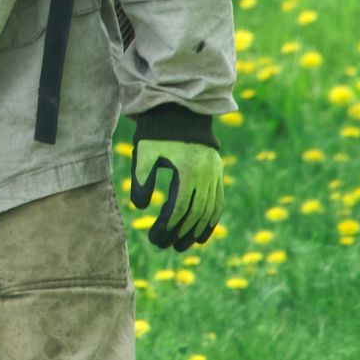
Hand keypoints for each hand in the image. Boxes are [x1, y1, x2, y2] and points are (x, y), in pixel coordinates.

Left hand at [129, 126, 223, 251]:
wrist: (181, 113)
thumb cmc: (157, 134)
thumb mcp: (144, 154)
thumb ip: (141, 180)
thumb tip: (141, 207)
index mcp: (186, 169)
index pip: (179, 207)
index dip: (167, 227)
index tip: (154, 238)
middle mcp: (205, 174)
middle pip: (194, 213)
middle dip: (179, 233)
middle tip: (164, 246)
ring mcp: (214, 174)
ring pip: (209, 210)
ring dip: (195, 231)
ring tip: (181, 246)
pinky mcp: (217, 173)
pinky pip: (218, 202)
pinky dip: (211, 220)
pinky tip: (201, 236)